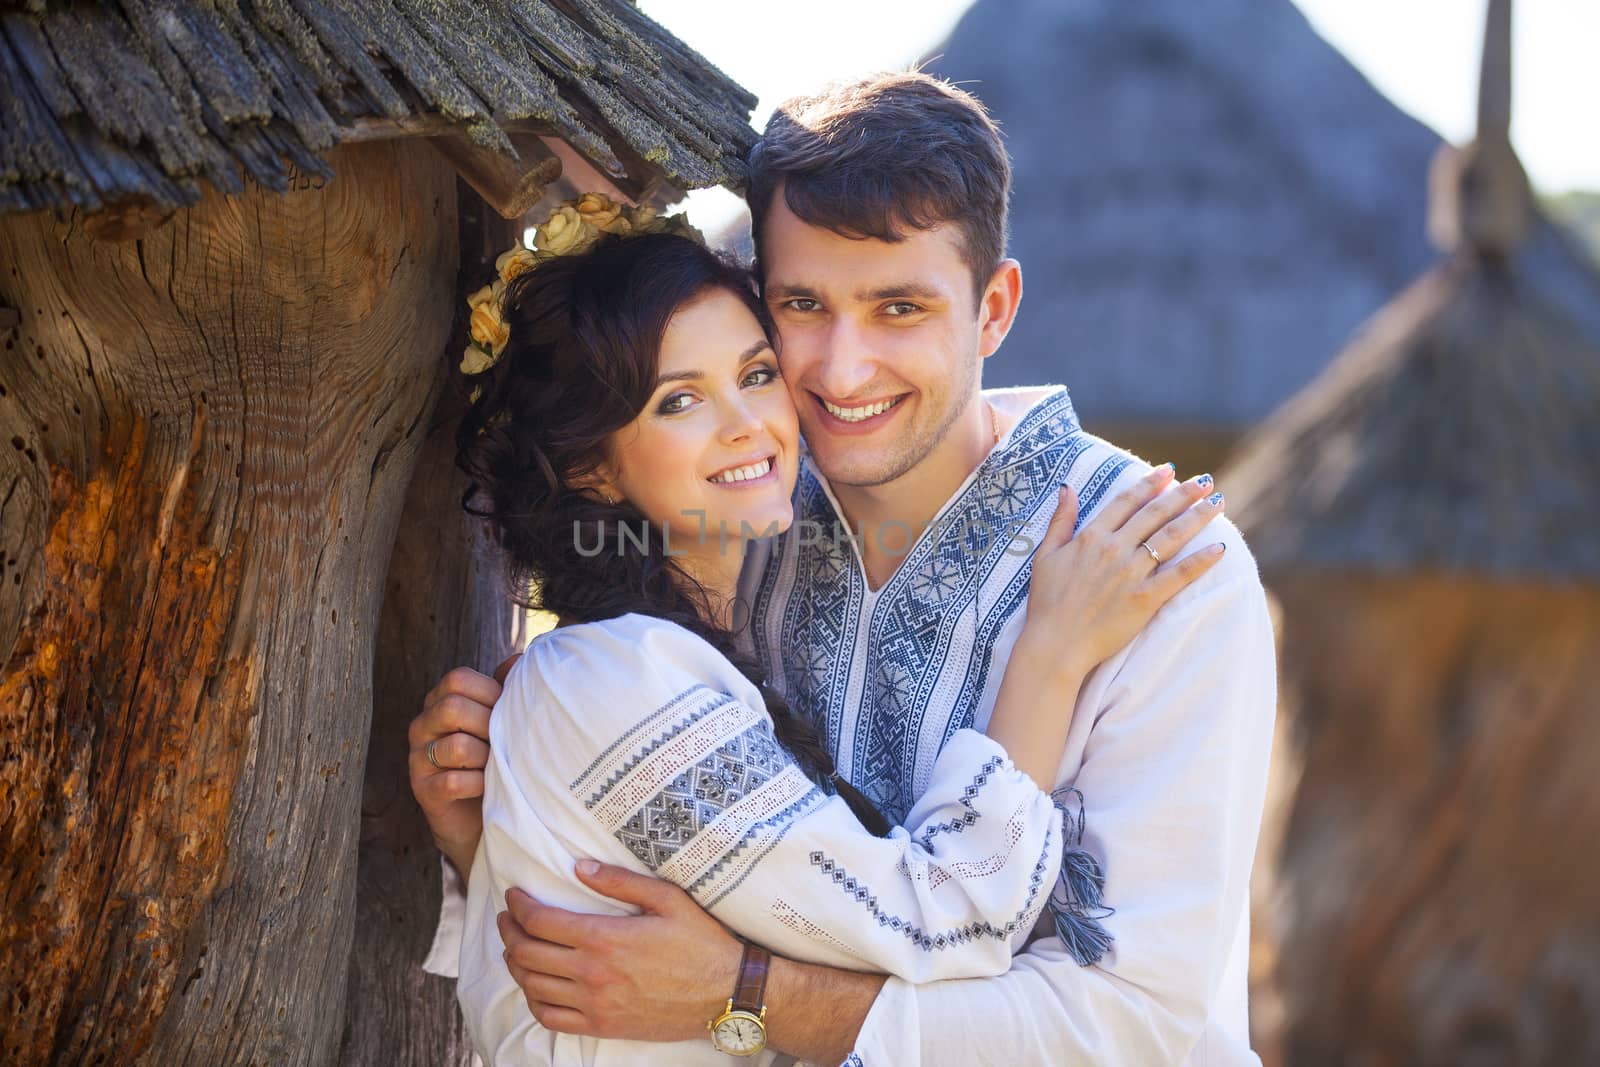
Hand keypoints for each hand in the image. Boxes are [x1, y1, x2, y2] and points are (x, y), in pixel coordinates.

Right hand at [407, 655, 518, 876]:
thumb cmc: (494, 761)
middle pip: (452, 707)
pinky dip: (477, 784)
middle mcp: (423, 726)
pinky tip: (486, 787)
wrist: (482, 816)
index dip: (489, 692)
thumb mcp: (501, 722)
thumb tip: (518, 659)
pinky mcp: (423, 791)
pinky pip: (452, 782)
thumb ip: (506, 690)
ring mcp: (418, 759)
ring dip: (486, 758)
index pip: (457, 679)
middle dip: (488, 724)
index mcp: (440, 703)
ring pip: (457, 746)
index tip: (507, 711)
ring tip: (495, 766)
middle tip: (502, 742)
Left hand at [498, 861, 741, 1040]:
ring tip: (515, 946)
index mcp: (605, 938)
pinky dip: (532, 1000)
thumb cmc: (700, 941)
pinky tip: (534, 986)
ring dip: (515, 963)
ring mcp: (595, 1004)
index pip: (540, 921)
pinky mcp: (602, 1026)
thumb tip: (579, 867)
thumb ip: (620, 882)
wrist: (724, 992)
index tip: (513, 895)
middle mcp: (592, 973)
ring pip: (532, 986)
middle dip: (509, 930)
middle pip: (526, 953)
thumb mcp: (667, 899)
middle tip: (508, 917)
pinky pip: (550, 1018)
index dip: (518, 906)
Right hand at [1021, 466, 1225, 676]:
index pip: (1127, 502)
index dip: (1150, 483)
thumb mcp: (1045, 555)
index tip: (1169, 470)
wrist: (1056, 643)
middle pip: (1156, 514)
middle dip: (1183, 494)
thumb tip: (1067, 488)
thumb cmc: (1046, 601)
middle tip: (1205, 481)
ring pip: (1172, 537)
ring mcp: (1132, 574)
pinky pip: (1179, 575)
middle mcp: (1115, 549)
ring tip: (1217, 503)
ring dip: (1198, 517)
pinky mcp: (1145, 599)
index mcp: (1092, 537)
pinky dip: (1201, 561)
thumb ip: (1060, 520)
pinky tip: (1220, 547)